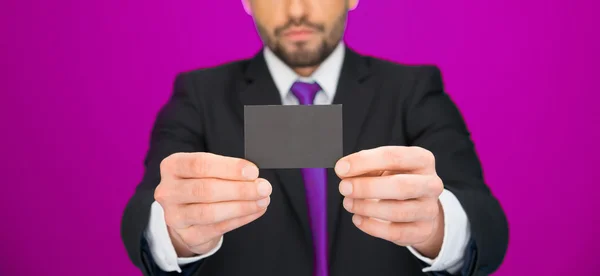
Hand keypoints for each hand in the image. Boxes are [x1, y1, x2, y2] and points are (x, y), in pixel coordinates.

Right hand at [154, 152, 271, 256]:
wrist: (187, 214)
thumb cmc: (202, 183)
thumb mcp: (208, 170)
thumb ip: (226, 169)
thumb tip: (253, 174)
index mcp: (172, 166)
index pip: (200, 164)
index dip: (229, 168)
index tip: (253, 171)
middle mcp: (168, 191)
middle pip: (205, 190)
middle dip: (239, 189)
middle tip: (264, 187)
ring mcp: (175, 216)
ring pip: (210, 212)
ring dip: (242, 206)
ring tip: (262, 200)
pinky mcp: (188, 235)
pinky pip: (218, 228)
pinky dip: (241, 219)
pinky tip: (256, 211)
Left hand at [335, 146, 444, 257]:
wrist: (420, 206)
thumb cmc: (397, 179)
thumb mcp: (384, 167)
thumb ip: (365, 166)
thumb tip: (343, 170)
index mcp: (422, 160)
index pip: (393, 156)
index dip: (364, 161)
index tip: (341, 168)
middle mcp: (431, 184)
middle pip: (400, 186)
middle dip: (367, 187)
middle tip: (344, 188)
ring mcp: (430, 209)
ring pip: (397, 212)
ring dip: (366, 208)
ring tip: (348, 203)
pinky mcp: (423, 231)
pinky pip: (396, 233)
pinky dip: (372, 227)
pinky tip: (358, 218)